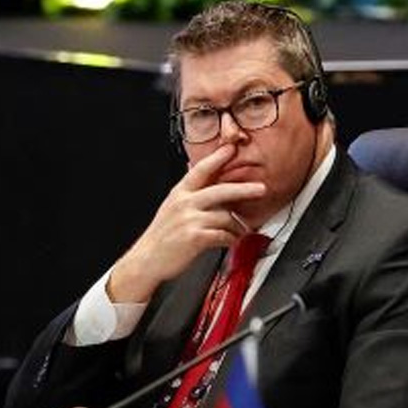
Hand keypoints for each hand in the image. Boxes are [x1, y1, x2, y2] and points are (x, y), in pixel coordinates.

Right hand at [108, 143, 263, 302]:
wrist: (147, 260)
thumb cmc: (161, 236)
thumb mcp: (171, 208)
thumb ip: (190, 196)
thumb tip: (210, 185)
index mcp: (179, 193)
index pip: (200, 170)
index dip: (217, 157)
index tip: (232, 148)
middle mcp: (184, 203)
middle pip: (221, 190)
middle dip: (244, 189)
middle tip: (260, 188)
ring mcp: (189, 220)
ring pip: (225, 216)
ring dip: (237, 226)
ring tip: (241, 230)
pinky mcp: (195, 237)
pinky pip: (223, 235)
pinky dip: (230, 239)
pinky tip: (230, 240)